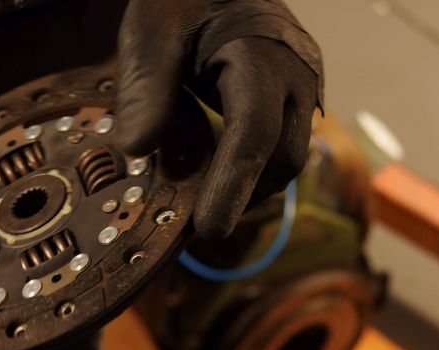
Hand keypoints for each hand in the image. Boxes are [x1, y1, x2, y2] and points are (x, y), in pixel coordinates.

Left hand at [116, 0, 323, 238]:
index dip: (231, 186)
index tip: (207, 228)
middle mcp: (296, 74)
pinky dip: (251, 166)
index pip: (253, 133)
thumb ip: (146, 88)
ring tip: (203, 200)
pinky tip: (216, 171)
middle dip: (243, 194)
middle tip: (195, 225)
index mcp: (261, 55)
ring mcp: (302, 86)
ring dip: (249, 184)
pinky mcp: (295, 97)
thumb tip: (136, 150)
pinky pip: (281, 143)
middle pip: (282, 157)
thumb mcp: (152, 32)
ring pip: (286, 157)